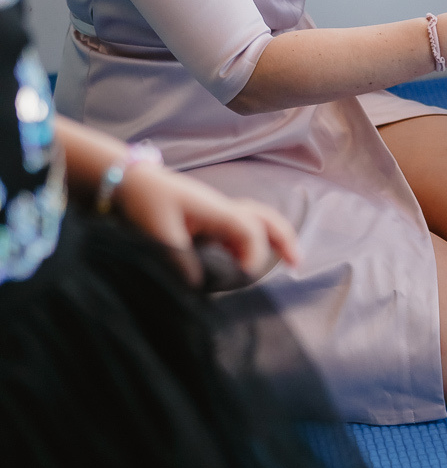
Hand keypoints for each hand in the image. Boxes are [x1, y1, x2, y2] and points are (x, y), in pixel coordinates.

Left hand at [114, 164, 299, 283]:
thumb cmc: (144, 201)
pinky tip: (247, 263)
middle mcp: (223, 208)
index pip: (250, 231)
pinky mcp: (209, 217)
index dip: (254, 255)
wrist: (129, 180)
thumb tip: (197, 286)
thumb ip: (179, 259)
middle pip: (265, 218)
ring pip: (257, 221)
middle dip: (284, 239)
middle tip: (297, 265)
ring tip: (285, 264)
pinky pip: (241, 228)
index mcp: (215, 209)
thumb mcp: (157, 232)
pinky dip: (253, 243)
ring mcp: (217, 211)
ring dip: (273, 240)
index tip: (246, 278)